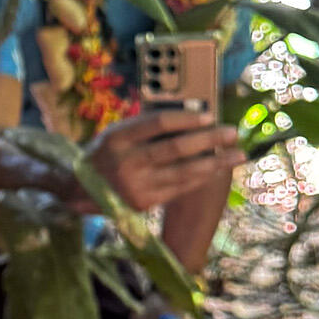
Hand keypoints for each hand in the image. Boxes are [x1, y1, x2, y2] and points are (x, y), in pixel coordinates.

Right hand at [86, 109, 242, 210]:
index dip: (187, 119)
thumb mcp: (116, 134)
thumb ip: (146, 126)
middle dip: (209, 139)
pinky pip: (180, 188)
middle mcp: (126, 161)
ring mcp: (135, 184)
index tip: (210, 116)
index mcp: (118, 137)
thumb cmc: (107, 155)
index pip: (158, 123)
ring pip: (183, 171)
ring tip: (237, 154)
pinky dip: (201, 177)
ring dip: (215, 162)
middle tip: (232, 132)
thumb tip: (191, 117)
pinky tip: (217, 169)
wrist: (81, 191)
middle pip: (175, 148)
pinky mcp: (143, 202)